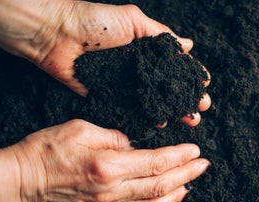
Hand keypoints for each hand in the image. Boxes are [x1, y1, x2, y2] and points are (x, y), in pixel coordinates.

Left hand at [0, 0, 210, 125]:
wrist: (55, 36)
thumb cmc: (94, 23)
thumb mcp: (132, 21)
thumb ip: (161, 35)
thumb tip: (189, 45)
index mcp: (144, 50)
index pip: (173, 65)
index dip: (189, 76)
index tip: (204, 86)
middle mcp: (136, 69)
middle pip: (166, 87)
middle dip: (185, 97)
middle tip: (200, 108)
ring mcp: (123, 85)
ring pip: (152, 102)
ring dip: (171, 111)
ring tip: (187, 119)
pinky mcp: (107, 97)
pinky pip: (130, 110)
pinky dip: (145, 118)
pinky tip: (160, 124)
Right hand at [9, 119, 210, 201]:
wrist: (22, 181)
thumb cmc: (47, 150)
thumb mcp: (81, 129)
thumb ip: (116, 136)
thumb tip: (136, 145)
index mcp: (110, 166)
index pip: (157, 162)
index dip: (180, 157)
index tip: (196, 151)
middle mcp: (113, 192)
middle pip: (161, 185)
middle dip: (188, 175)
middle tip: (204, 166)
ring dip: (176, 195)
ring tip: (191, 185)